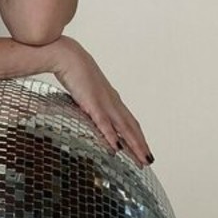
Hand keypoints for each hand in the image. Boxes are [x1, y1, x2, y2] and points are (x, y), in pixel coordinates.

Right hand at [48, 36, 153, 168]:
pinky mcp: (93, 103)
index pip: (129, 121)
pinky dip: (112, 135)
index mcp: (111, 99)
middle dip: (141, 145)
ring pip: (124, 128)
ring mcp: (104, 103)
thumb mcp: (86, 90)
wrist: (68, 56)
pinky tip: (116, 147)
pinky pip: (104, 122)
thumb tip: (90, 112)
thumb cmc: (74, 71)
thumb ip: (91, 102)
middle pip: (131, 127)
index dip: (137, 136)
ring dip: (134, 144)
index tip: (143, 149)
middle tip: (149, 160)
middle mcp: (113, 102)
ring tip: (142, 159)